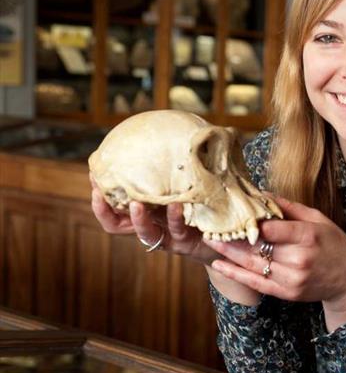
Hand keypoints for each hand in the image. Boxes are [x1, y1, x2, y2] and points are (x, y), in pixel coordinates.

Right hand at [90, 173, 213, 263]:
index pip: (112, 208)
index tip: (93, 178)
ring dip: (139, 220)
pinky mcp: (185, 243)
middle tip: (100, 194)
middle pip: (117, 225)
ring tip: (138, 204)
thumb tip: (169, 129)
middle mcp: (152, 225)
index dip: (99, 197)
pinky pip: (177, 230)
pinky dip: (175, 218)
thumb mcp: (185, 184)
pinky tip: (177, 205)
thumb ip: (174, 167)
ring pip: (145, 233)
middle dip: (105, 210)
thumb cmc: (202, 203)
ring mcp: (167, 236)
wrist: (225, 233)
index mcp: (146, 211)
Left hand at [205, 195, 345, 331]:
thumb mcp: (318, 219)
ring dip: (228, 252)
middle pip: (258, 246)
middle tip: (210, 224)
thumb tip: (262, 194)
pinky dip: (235, 274)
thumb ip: (289, 207)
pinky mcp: (287, 293)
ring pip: (253, 264)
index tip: (231, 213)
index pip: (272, 228)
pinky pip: (255, 283)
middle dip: (232, 236)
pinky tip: (220, 264)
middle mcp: (299, 258)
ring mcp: (292, 278)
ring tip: (210, 240)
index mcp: (308, 235)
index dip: (250, 222)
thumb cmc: (334, 244)